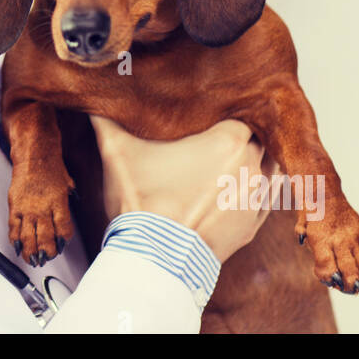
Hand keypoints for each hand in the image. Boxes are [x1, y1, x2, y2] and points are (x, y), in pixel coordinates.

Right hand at [90, 115, 281, 263]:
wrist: (155, 260)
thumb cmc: (141, 203)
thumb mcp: (117, 152)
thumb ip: (106, 119)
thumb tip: (91, 98)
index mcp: (229, 139)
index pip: (239, 110)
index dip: (224, 109)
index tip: (207, 110)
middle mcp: (251, 165)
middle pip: (256, 136)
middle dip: (238, 133)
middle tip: (215, 132)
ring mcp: (255, 197)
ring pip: (266, 166)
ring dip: (250, 161)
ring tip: (226, 159)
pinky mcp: (251, 225)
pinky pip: (263, 198)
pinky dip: (251, 190)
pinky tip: (234, 186)